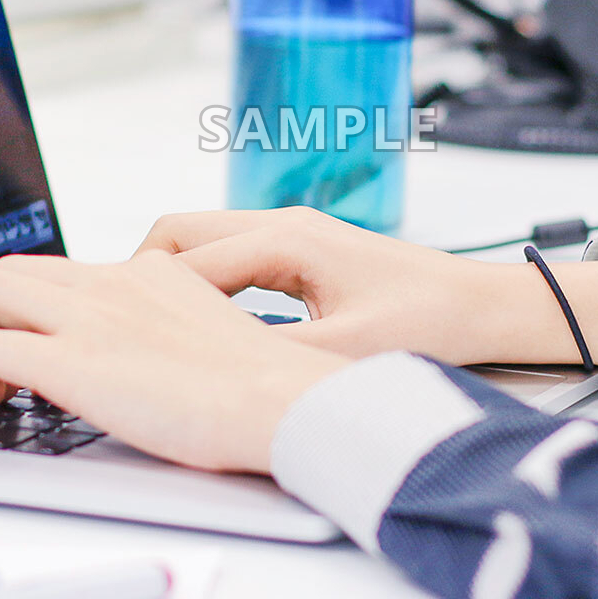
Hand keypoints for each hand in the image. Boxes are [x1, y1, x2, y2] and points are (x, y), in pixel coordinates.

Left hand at [0, 251, 348, 473]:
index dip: (38, 310)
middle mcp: (115, 283)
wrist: (280, 401)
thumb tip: (151, 364)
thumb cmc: (265, 391)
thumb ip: (176, 333)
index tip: (38, 345)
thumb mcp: (215, 338)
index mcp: (152, 275)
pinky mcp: (71, 361)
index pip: (71, 272)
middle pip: (17, 270)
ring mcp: (90, 317)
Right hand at [135, 207, 597, 367]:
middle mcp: (284, 226)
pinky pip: (231, 258)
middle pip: (181, 232)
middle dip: (141, 274)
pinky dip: (204, 285)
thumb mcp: (346, 353)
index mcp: (289, 241)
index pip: (187, 258)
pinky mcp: (304, 254)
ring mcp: (293, 236)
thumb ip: (274, 358)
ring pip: (203, 242)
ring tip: (151, 331)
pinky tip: (203, 328)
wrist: (485, 307)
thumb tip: (213, 371)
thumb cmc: (433, 320)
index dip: (143, 295)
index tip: (112, 329)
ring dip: (172, 280)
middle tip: (120, 326)